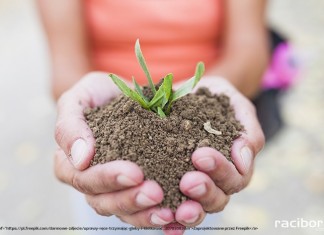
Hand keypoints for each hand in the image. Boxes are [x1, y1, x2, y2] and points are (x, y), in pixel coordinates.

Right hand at [54, 72, 174, 228]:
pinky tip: (182, 215)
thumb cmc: (99, 95)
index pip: (84, 179)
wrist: (128, 93)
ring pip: (129, 213)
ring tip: (172, 211)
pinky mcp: (141, 188)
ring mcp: (118, 189)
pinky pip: (150, 209)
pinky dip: (165, 217)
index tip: (134, 173)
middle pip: (106, 203)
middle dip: (131, 200)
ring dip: (149, 215)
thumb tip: (80, 159)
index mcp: (72, 164)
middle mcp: (93, 183)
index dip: (107, 179)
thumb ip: (70, 125)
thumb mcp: (79, 99)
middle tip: (155, 192)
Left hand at [169, 76, 264, 229]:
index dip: (220, 170)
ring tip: (175, 207)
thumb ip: (246, 129)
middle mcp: (216, 180)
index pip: (235, 176)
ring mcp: (194, 186)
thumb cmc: (214, 98)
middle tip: (188, 181)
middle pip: (218, 198)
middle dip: (205, 191)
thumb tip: (243, 159)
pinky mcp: (172, 187)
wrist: (185, 95)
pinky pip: (173, 210)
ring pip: (197, 208)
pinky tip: (163, 221)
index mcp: (234, 164)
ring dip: (188, 210)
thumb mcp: (234, 104)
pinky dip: (171, 222)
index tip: (200, 154)